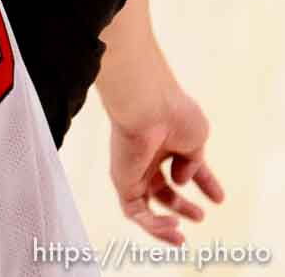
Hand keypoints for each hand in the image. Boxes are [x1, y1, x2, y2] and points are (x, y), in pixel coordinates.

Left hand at [110, 88, 224, 244]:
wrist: (148, 106)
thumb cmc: (174, 114)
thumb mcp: (197, 137)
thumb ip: (192, 162)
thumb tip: (181, 179)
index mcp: (167, 141)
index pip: (184, 165)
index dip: (203, 181)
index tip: (219, 199)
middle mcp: (147, 154)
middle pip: (161, 187)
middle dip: (181, 204)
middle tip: (200, 216)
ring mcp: (133, 168)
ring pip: (144, 203)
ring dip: (162, 224)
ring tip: (180, 236)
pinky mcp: (122, 180)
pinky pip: (134, 210)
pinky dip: (153, 225)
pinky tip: (173, 226)